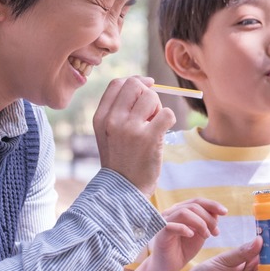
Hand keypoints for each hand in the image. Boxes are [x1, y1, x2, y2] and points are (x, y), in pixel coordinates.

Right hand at [92, 77, 175, 196]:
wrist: (124, 190)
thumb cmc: (121, 159)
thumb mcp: (108, 133)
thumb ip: (118, 109)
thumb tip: (143, 83)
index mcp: (101, 117)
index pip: (117, 83)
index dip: (135, 81)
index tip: (146, 87)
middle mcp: (113, 120)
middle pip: (135, 85)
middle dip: (148, 93)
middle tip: (150, 112)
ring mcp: (130, 129)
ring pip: (152, 97)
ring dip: (158, 108)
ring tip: (154, 125)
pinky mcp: (149, 138)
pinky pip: (167, 113)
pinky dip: (168, 119)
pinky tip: (162, 132)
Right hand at [144, 198, 226, 270]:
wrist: (168, 267)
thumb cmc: (183, 249)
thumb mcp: (200, 234)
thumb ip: (207, 222)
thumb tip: (217, 212)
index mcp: (180, 210)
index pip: (197, 201)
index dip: (212, 205)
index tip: (225, 212)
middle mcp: (171, 213)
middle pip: (193, 206)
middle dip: (209, 218)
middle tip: (215, 232)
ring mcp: (164, 222)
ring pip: (184, 212)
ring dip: (200, 223)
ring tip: (206, 236)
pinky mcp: (160, 234)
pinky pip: (171, 226)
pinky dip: (184, 229)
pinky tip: (192, 235)